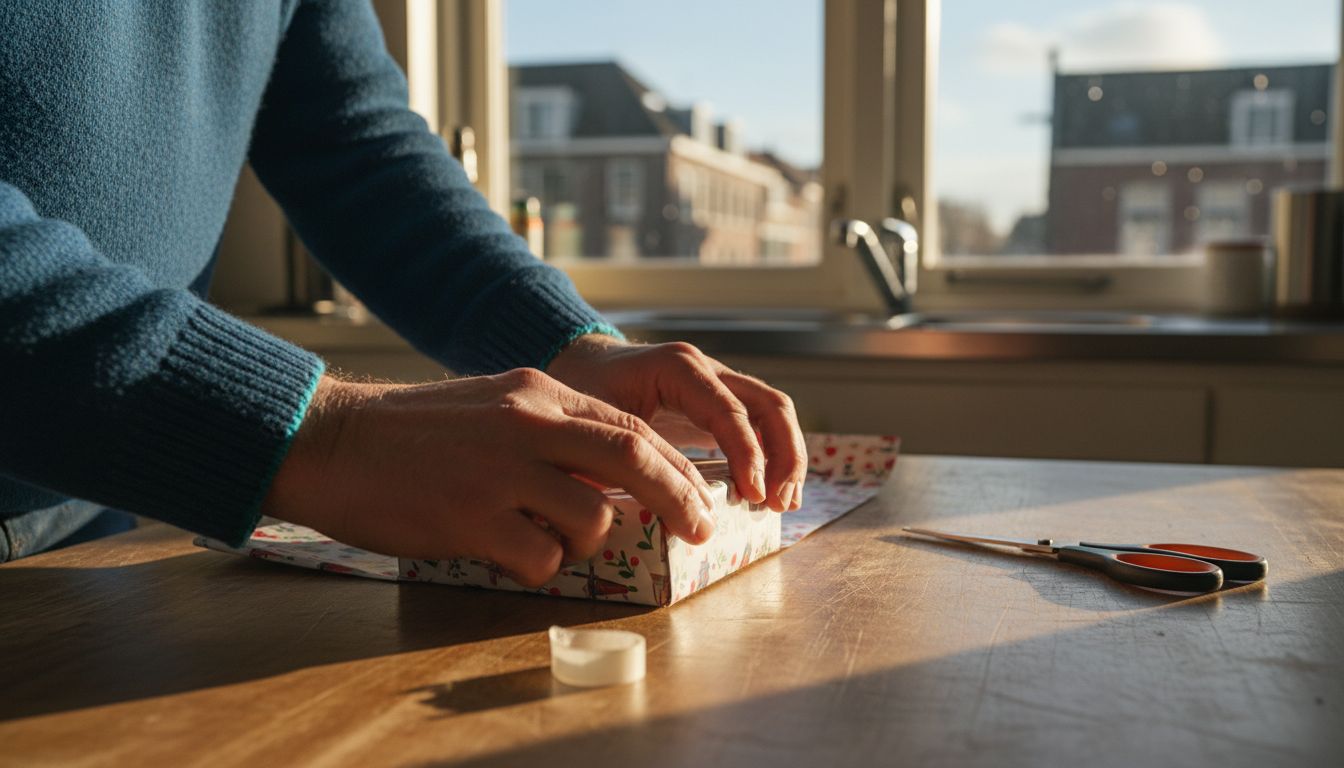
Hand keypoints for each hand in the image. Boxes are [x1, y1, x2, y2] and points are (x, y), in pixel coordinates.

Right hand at [263, 370, 718, 586]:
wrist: (333, 440)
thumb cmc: (412, 430)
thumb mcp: (494, 403)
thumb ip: (553, 430)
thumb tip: (611, 474)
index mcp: (538, 393)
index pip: (632, 430)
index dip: (677, 469)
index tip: (700, 499)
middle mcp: (529, 424)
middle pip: (635, 462)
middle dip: (681, 502)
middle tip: (700, 531)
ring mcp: (502, 471)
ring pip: (591, 520)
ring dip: (584, 543)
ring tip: (544, 538)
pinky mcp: (473, 518)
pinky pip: (541, 559)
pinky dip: (537, 566)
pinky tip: (505, 552)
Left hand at [547, 335, 806, 511]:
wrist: (579, 362)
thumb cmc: (582, 388)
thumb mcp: (592, 417)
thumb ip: (621, 450)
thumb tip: (648, 501)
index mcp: (677, 367)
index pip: (729, 410)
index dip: (747, 455)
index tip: (752, 497)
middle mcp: (705, 369)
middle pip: (768, 405)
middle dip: (783, 456)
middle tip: (778, 503)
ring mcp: (717, 383)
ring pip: (773, 412)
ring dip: (787, 458)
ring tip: (783, 504)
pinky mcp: (719, 403)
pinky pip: (760, 424)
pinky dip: (773, 457)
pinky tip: (770, 494)